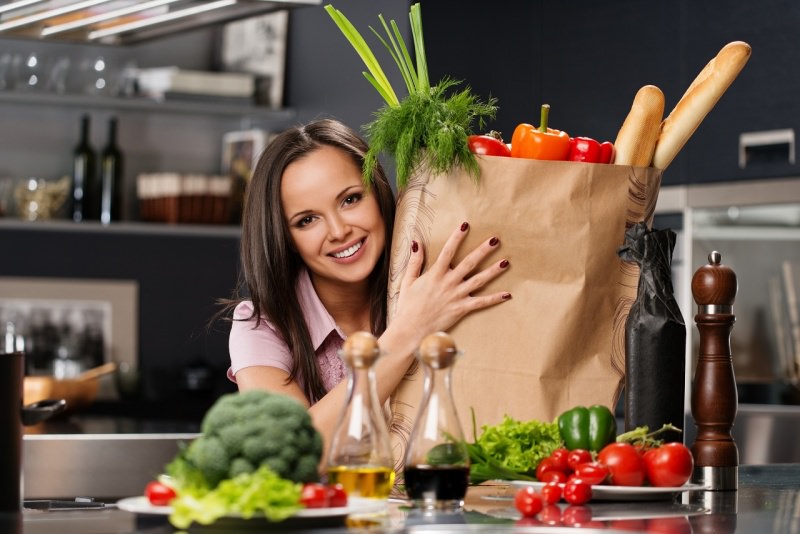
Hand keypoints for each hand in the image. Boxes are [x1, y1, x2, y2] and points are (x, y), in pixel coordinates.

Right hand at [392, 221, 510, 339]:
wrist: (411, 330)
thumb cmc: (408, 306)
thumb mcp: (408, 281)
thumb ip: (414, 262)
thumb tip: (416, 242)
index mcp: (435, 274)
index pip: (448, 251)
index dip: (457, 237)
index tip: (466, 224)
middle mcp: (448, 283)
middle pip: (469, 263)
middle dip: (483, 250)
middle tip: (495, 240)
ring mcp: (456, 296)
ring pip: (479, 280)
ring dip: (493, 271)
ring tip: (506, 262)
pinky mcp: (461, 309)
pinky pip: (481, 303)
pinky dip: (494, 299)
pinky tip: (507, 294)